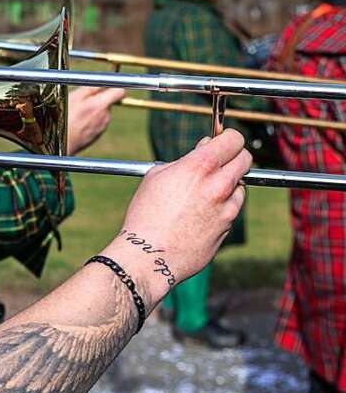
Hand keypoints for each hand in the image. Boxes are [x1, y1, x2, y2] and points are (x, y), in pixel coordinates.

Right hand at [66, 86, 125, 153]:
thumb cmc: (64, 119)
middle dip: (98, 99)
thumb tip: (105, 81)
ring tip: (76, 113)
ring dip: (92, 110)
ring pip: (101, 112)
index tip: (105, 86)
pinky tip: (77, 123)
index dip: (114, 87)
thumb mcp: (75, 97)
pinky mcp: (97, 135)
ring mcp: (102, 127)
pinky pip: (96, 122)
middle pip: (108, 102)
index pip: (120, 92)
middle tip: (81, 100)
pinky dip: (88, 120)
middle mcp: (105, 116)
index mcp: (101, 105)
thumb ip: (92, 87)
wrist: (61, 144)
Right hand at [101, 130, 250, 305]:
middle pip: (245, 159)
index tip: (221, 141)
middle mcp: (219, 185)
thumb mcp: (157, 177)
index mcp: (199, 166)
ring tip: (204, 192)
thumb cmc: (146, 214)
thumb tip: (204, 149)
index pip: (233, 139)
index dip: (227, 138)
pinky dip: (223, 206)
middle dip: (234, 156)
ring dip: (229, 184)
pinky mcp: (228, 227)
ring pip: (241, 186)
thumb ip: (185, 160)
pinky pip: (232, 209)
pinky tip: (201, 213)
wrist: (150, 255)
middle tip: (219, 162)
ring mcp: (227, 208)